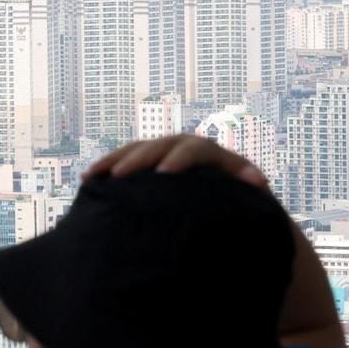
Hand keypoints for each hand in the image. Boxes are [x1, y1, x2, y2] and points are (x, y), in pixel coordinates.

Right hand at [83, 135, 267, 188]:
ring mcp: (164, 153)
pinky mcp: (149, 164)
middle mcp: (184, 147)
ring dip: (114, 161)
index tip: (164, 174)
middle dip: (137, 160)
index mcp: (210, 153)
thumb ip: (253, 186)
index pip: (193, 150)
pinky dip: (107, 168)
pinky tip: (88, 177)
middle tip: (119, 175)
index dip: (179, 160)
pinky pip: (125, 161)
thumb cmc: (241, 200)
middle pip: (158, 146)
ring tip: (94, 174)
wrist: (229, 197)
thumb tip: (259, 183)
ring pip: (136, 150)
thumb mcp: (251, 194)